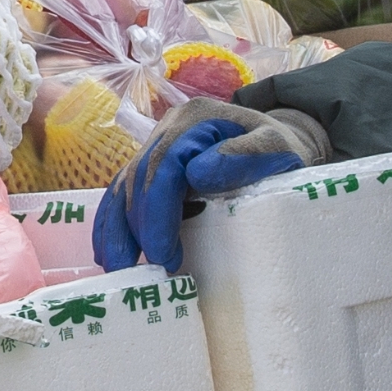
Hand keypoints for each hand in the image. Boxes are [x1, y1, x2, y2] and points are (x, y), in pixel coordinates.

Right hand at [91, 110, 316, 271]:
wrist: (276, 143)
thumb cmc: (281, 150)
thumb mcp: (277, 149)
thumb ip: (245, 157)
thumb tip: (197, 175)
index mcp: (197, 119)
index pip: (164, 164)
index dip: (157, 211)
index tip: (163, 253)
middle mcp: (169, 128)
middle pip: (138, 177)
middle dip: (136, 227)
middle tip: (146, 271)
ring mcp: (157, 145)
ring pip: (123, 185)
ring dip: (116, 229)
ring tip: (119, 268)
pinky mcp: (154, 166)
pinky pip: (124, 192)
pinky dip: (113, 221)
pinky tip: (111, 251)